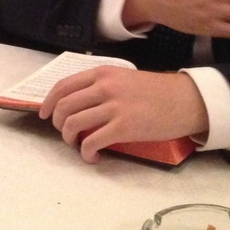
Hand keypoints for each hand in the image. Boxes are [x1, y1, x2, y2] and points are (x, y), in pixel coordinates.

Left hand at [39, 67, 206, 162]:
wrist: (185, 100)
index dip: (49, 102)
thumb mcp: (124, 78)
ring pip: (73, 124)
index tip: (44, 114)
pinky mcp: (123, 127)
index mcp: (103, 73)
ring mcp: (113, 107)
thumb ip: (101, 86)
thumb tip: (78, 104)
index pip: (64, 86)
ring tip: (78, 145)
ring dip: (69, 139)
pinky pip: (91, 142)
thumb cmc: (156, 91)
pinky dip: (86, 153)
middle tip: (64, 133)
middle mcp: (104, 87)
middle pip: (64, 106)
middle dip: (57, 123)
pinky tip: (93, 156)